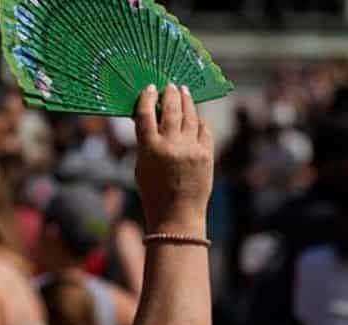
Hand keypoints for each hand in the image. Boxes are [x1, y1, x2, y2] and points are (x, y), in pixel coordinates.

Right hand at [134, 84, 213, 234]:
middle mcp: (170, 145)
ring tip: (184, 92)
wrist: (176, 215)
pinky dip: (199, 121)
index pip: (145, 114)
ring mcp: (190, 149)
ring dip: (186, 101)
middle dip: (170, 94)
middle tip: (170, 86)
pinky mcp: (206, 154)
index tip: (149, 88)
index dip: (147, 98)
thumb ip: (146, 142)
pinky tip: (195, 117)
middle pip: (170, 109)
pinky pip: (203, 129)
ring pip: (189, 115)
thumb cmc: (154, 192)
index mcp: (149, 148)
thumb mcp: (141, 166)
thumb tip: (152, 118)